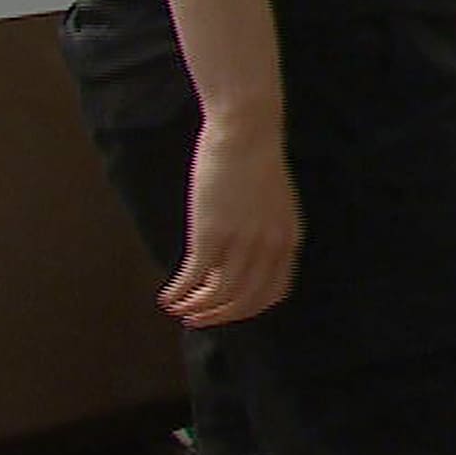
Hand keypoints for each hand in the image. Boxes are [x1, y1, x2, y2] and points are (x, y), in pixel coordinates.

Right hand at [161, 117, 300, 327]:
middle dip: (219, 317)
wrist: (246, 133)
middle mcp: (269, 248)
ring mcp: (242, 243)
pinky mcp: (212, 235)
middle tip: (196, 320)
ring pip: (219, 296)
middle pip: (245, 301)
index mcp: (288, 240)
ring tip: (178, 309)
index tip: (227, 312)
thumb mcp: (274, 204)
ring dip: (195, 309)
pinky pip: (195, 278)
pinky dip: (179, 293)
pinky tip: (166, 296)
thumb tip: (241, 258)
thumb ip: (266, 233)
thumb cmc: (256, 162)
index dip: (248, 309)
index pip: (273, 293)